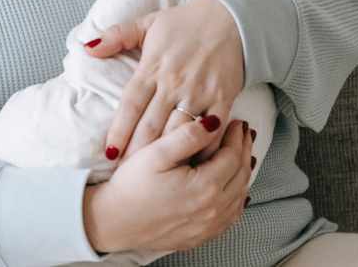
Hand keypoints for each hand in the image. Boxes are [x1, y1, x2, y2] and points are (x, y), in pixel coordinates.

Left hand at [82, 0, 244, 162]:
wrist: (231, 17)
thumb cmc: (186, 22)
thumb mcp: (148, 22)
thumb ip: (117, 35)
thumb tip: (87, 47)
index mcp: (153, 66)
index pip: (131, 105)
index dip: (119, 131)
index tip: (109, 155)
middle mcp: (174, 82)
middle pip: (151, 125)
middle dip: (137, 153)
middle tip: (127, 176)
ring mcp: (199, 91)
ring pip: (179, 131)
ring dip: (167, 155)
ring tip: (155, 178)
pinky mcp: (223, 98)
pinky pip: (212, 131)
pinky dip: (203, 149)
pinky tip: (194, 165)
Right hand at [83, 114, 253, 253]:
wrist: (113, 222)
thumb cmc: (132, 185)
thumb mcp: (156, 152)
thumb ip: (187, 136)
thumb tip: (214, 121)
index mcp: (204, 187)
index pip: (233, 156)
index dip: (237, 136)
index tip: (238, 121)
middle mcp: (212, 210)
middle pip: (241, 175)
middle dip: (245, 150)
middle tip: (244, 133)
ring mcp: (208, 226)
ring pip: (239, 195)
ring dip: (244, 172)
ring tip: (243, 153)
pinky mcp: (200, 236)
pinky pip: (230, 216)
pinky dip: (237, 197)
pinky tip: (235, 188)